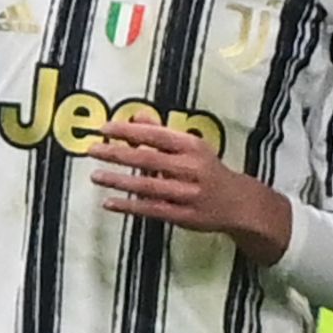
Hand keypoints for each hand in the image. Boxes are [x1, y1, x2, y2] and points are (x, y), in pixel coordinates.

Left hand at [95, 117, 286, 253]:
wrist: (239, 204)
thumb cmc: (208, 170)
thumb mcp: (191, 147)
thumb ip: (162, 133)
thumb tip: (136, 117)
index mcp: (192, 146)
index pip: (155, 135)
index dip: (128, 131)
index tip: (105, 128)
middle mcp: (191, 168)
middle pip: (148, 159)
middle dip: (118, 154)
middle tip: (93, 150)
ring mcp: (187, 194)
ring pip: (147, 186)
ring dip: (119, 181)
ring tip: (96, 175)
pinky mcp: (183, 216)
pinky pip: (151, 209)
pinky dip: (129, 206)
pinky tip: (109, 202)